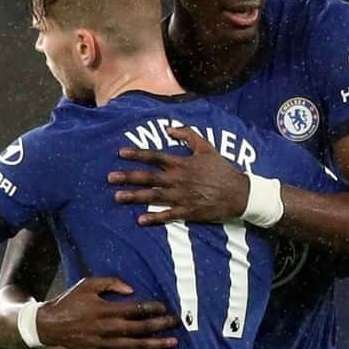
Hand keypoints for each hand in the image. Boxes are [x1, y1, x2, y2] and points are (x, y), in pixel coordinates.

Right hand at [36, 277, 179, 348]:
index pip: (137, 309)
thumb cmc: (70, 301)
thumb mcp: (88, 284)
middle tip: (177, 323)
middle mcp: (108, 328)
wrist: (50, 325)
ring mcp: (105, 344)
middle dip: (161, 325)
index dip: (153, 308)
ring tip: (173, 342)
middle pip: (141, 328)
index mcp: (106, 309)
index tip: (165, 307)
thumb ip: (111, 283)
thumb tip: (132, 290)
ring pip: (136, 346)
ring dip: (157, 344)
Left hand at [108, 126, 249, 225]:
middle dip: (128, 177)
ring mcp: (182, 196)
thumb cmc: (222, 169)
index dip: (137, 154)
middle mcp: (178, 179)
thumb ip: (187, 134)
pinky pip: (168, 215)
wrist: (239, 192)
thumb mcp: (206, 147)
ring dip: (135, 197)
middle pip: (149, 177)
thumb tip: (169, 128)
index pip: (155, 156)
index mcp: (182, 163)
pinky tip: (140, 220)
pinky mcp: (188, 211)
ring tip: (117, 197)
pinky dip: (154, 218)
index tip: (120, 154)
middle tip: (109, 178)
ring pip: (154, 196)